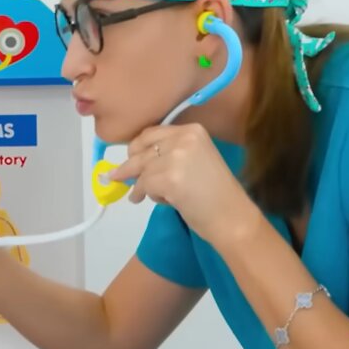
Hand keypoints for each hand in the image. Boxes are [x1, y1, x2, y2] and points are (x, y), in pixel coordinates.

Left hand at [108, 123, 259, 244]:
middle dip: (128, 165)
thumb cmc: (217, 193)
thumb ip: (171, 154)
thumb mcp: (196, 161)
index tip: (129, 156)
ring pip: (140, 169)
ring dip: (138, 184)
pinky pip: (143, 185)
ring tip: (138, 196)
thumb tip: (136, 161)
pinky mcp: (168, 178)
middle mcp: (183, 138)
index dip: (138, 146)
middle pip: (141, 149)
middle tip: (116, 176)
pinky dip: (143, 194)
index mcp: (192, 131)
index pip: (153, 133)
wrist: (233, 217)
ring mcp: (176, 157)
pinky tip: (152, 201)